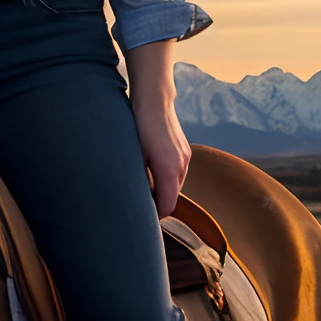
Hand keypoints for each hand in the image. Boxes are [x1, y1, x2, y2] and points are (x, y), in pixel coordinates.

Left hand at [124, 38, 190, 218]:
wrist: (154, 100)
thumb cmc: (139, 127)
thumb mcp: (134, 156)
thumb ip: (139, 179)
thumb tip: (136, 197)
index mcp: (168, 171)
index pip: (168, 205)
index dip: (156, 216)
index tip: (144, 220)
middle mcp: (182, 166)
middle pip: (173, 196)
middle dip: (159, 202)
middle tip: (140, 204)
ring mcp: (186, 156)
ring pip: (176, 183)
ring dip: (163, 188)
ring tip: (145, 185)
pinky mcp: (185, 149)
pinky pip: (178, 171)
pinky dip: (168, 176)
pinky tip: (152, 168)